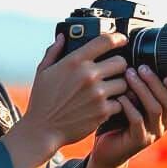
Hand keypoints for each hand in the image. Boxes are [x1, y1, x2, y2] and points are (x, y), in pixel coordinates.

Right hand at [18, 30, 129, 151]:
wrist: (42, 130)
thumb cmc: (42, 101)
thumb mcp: (43, 72)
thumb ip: (54, 52)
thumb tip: (63, 37)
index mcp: (74, 61)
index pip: (105, 41)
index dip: (118, 38)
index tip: (122, 40)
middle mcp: (88, 75)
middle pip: (121, 62)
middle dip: (119, 66)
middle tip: (114, 72)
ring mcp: (97, 94)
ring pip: (124, 83)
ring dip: (120, 86)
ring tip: (112, 90)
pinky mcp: (103, 111)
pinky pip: (121, 103)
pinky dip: (116, 104)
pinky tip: (108, 105)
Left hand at [90, 65, 166, 167]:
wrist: (107, 150)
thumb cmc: (118, 121)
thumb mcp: (131, 102)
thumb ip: (138, 87)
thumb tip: (136, 60)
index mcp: (165, 113)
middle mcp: (163, 124)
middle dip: (155, 82)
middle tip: (142, 67)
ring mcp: (153, 134)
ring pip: (155, 109)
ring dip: (142, 90)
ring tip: (129, 75)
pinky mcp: (139, 141)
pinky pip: (138, 120)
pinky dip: (129, 106)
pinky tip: (120, 96)